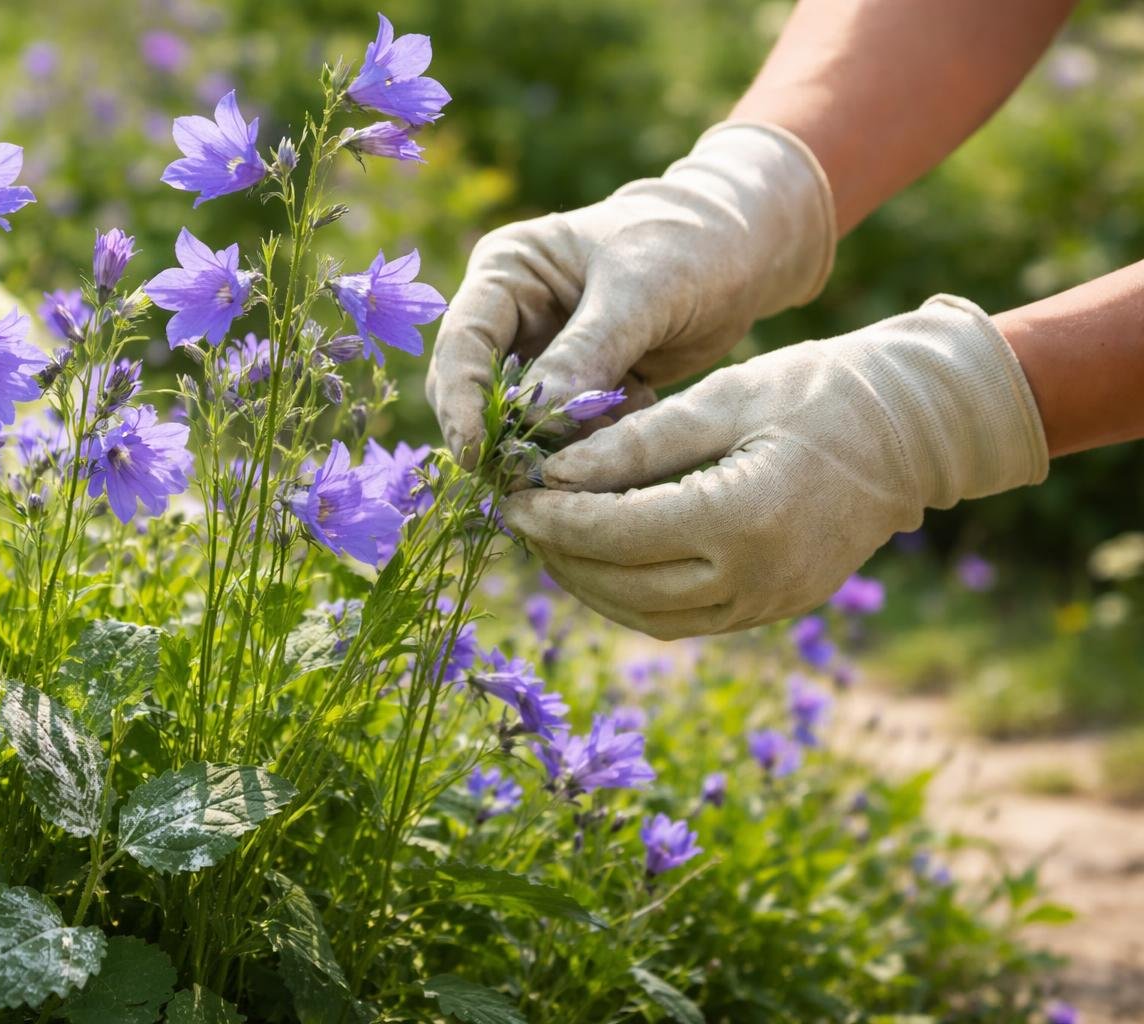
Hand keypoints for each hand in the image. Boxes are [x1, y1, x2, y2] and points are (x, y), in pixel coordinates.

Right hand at [426, 121, 834, 466]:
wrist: (740, 253)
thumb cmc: (687, 246)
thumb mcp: (641, 291)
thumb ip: (588, 351)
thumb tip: (535, 417)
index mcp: (507, 272)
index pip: (462, 344)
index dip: (461, 401)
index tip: (475, 453)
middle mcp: (510, 317)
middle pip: (476, 394)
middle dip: (501, 438)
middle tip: (530, 480)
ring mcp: (540, 357)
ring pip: (518, 425)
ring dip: (551, 449)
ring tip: (607, 441)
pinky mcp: (573, 393)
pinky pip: (563, 438)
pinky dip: (590, 448)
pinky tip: (634, 423)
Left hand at [501, 296, 1048, 638]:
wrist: (913, 429)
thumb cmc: (816, 391)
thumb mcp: (722, 398)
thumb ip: (636, 442)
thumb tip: (554, 472)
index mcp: (743, 516)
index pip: (619, 531)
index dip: (556, 518)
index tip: (513, 496)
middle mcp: (757, 576)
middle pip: (625, 586)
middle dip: (562, 555)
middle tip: (520, 518)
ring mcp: (769, 602)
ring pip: (648, 615)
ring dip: (589, 584)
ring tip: (550, 540)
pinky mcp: (773, 609)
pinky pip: (682, 619)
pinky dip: (632, 597)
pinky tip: (601, 560)